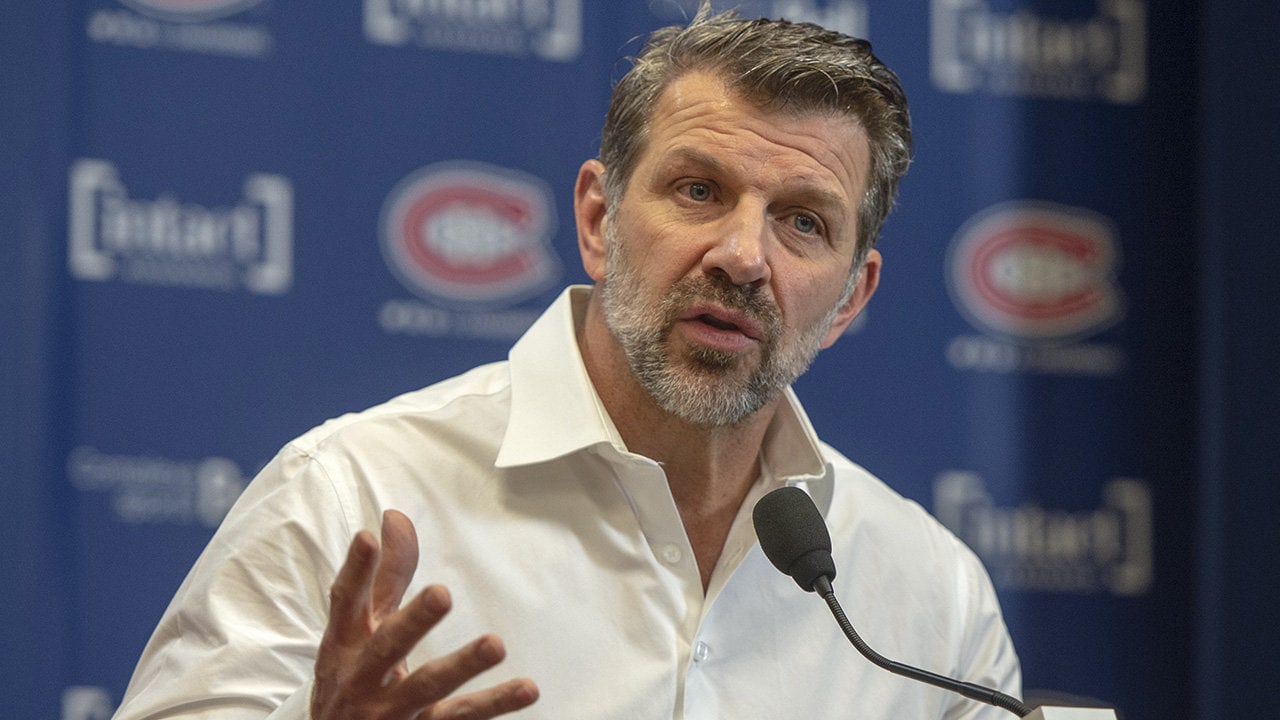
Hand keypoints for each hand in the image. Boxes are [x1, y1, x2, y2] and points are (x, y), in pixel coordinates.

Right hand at [311, 510, 538, 719]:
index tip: (366, 538)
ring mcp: (387, 711)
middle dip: (413, 621)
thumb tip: (395, 518)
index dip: (356, 571)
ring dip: (461, 666)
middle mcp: (362, 677)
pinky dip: (493, 705)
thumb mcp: (359, 631)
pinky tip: (526, 689)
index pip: (346, 602)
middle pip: (388, 646)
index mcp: (346, 644)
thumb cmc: (352, 677)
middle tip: (442, 594)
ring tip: (495, 644)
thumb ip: (386, 577)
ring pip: (426, 688)